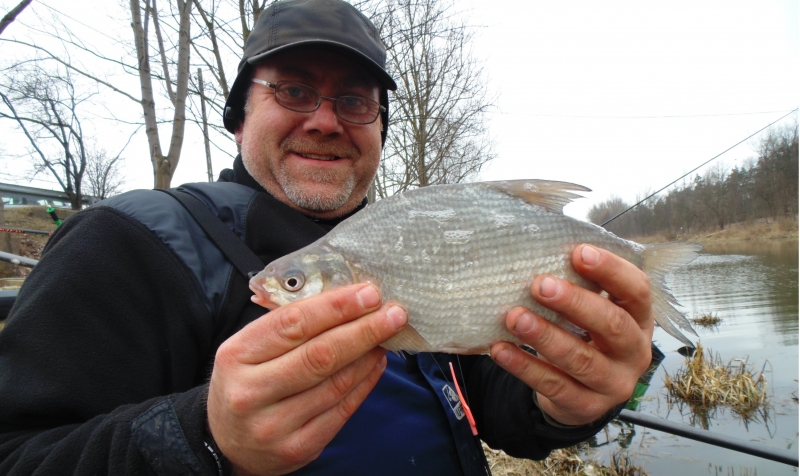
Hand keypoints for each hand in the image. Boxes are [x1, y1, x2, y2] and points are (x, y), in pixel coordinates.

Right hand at [207, 283, 407, 474]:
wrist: (227, 441)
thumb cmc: (245, 380)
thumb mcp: (250, 347)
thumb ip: (291, 324)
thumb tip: (349, 300)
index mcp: (236, 356)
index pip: (293, 323)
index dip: (336, 307)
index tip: (369, 294)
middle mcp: (251, 393)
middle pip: (320, 355)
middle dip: (364, 330)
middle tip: (394, 313)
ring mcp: (274, 426)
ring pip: (336, 383)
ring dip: (369, 355)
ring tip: (389, 335)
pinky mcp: (298, 448)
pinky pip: (342, 410)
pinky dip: (365, 383)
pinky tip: (376, 363)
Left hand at [490, 244, 652, 425]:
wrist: (582, 393)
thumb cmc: (585, 335)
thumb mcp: (592, 310)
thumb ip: (579, 284)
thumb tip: (538, 248)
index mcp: (640, 319)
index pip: (637, 291)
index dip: (611, 270)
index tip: (579, 252)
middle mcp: (634, 353)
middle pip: (613, 325)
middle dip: (575, 303)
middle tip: (539, 285)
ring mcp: (613, 384)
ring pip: (581, 359)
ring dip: (545, 336)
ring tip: (515, 317)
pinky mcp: (585, 407)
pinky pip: (553, 385)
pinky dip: (524, 366)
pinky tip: (500, 349)